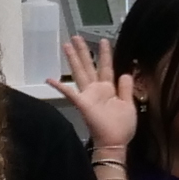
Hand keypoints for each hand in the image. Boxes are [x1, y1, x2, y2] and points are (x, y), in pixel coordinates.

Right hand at [52, 36, 140, 161]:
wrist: (116, 143)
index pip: (106, 67)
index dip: (105, 54)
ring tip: (67, 45)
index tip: (104, 41)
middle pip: (88, 65)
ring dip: (73, 59)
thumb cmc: (122, 127)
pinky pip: (69, 93)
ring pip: (79, 72)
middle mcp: (96, 89)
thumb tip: (125, 72)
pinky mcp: (82, 103)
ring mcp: (88, 95)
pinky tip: (49, 79)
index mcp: (108, 88)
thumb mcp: (129, 104)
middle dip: (83, 51)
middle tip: (76, 37)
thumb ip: (126, 88)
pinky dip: (59, 86)